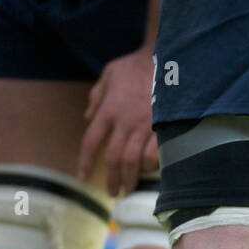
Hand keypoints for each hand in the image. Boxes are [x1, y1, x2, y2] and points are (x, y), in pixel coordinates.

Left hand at [78, 47, 158, 195]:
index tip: (83, 176)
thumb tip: (87, 116)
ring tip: (129, 188)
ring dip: (130, 178)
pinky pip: (155, 153)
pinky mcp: (163, 125)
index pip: (91, 142)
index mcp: (109, 110)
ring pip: (133, 161)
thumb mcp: (109, 74)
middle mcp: (124, 121)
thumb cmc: (136, 64)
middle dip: (112, 179)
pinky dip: (150, 165)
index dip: (86, 163)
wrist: (165, 56)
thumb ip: (96, 96)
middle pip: (113, 159)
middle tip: (112, 192)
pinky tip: (148, 171)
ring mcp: (145, 125)